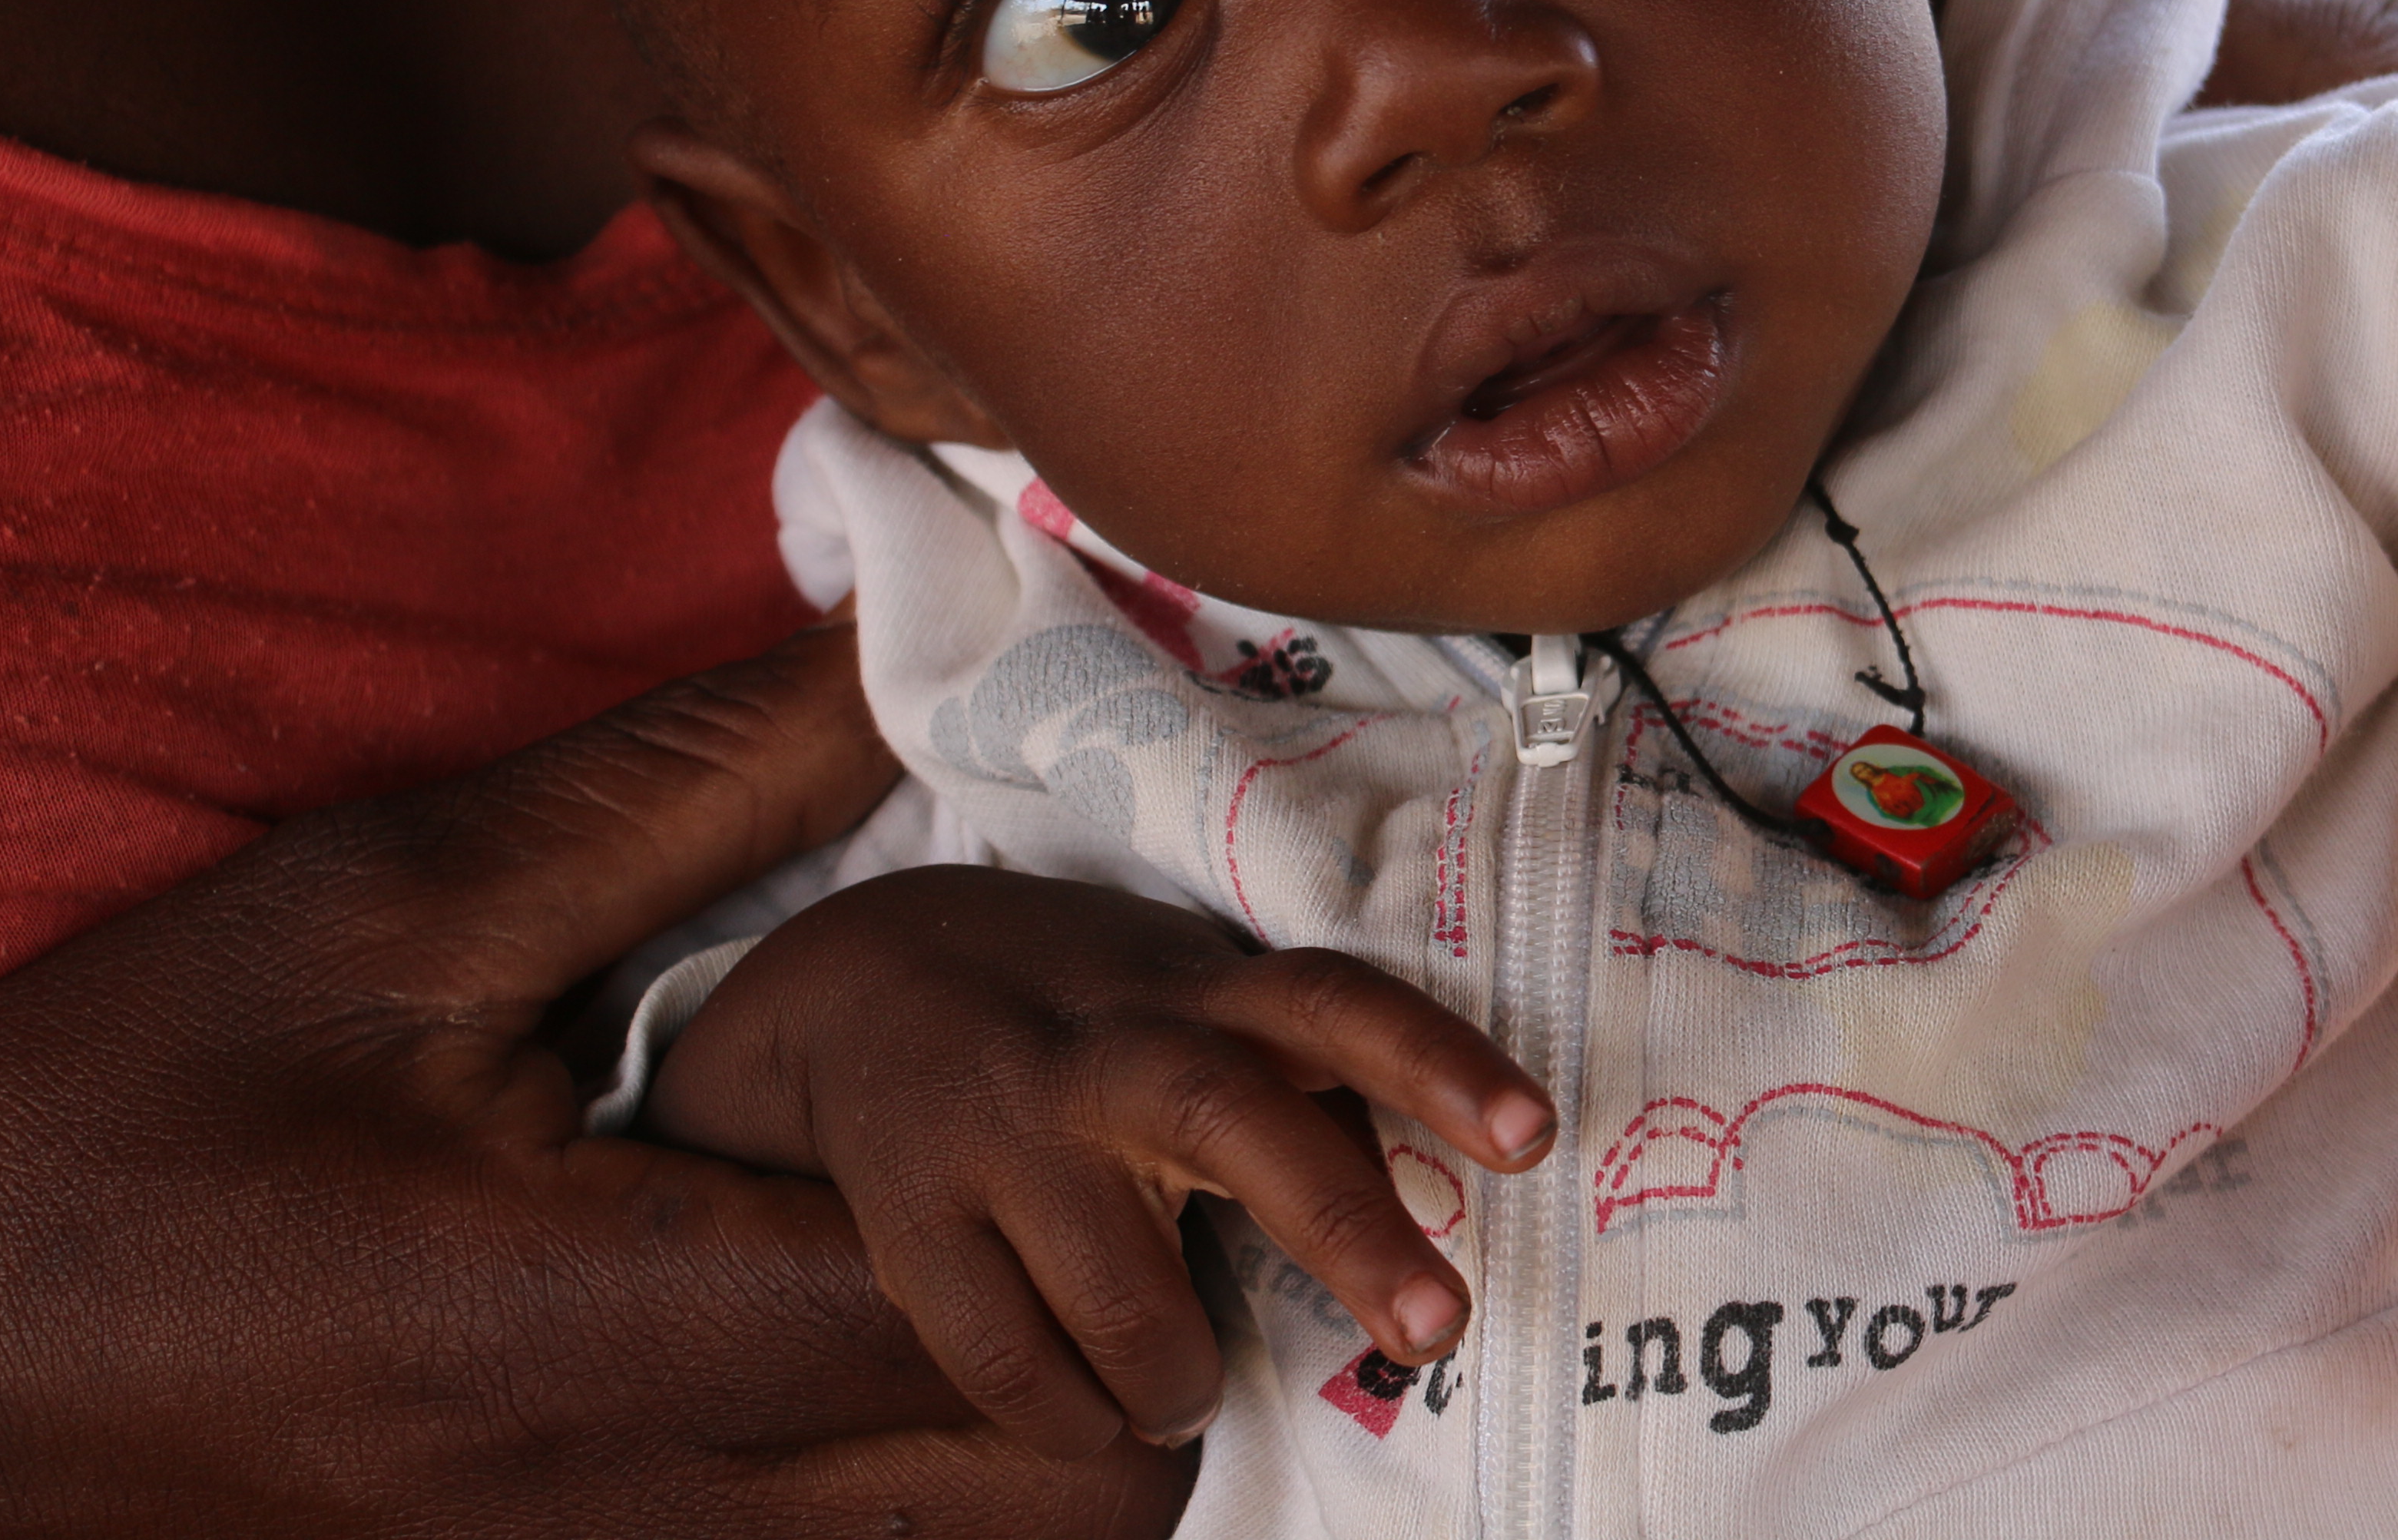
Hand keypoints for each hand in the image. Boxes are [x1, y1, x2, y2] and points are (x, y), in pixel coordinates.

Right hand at [0, 623, 1192, 1539]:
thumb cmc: (106, 1117)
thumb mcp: (396, 905)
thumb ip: (695, 787)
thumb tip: (909, 651)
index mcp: (606, 1331)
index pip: (1000, 1308)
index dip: (1104, 1179)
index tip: (1095, 1050)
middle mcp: (643, 1507)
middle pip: (1056, 1483)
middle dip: (1134, 1313)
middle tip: (1094, 1142)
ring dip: (1042, 1397)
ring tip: (1003, 1222)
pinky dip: (919, 1459)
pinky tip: (865, 1304)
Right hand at [648, 869, 1552, 1458]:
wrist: (862, 979)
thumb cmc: (1090, 1016)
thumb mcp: (1195, 994)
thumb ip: (1299, 1067)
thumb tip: (1447, 1191)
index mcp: (1203, 991)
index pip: (1340, 1006)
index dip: (1440, 1064)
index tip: (1535, 1134)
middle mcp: (1112, 1050)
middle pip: (1242, 1128)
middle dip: (1354, 1237)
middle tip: (1441, 1329)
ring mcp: (1005, 1132)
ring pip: (1126, 1302)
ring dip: (1179, 1381)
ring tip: (1183, 1390)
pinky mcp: (913, 1215)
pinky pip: (1013, 1365)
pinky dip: (1074, 1417)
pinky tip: (1095, 1409)